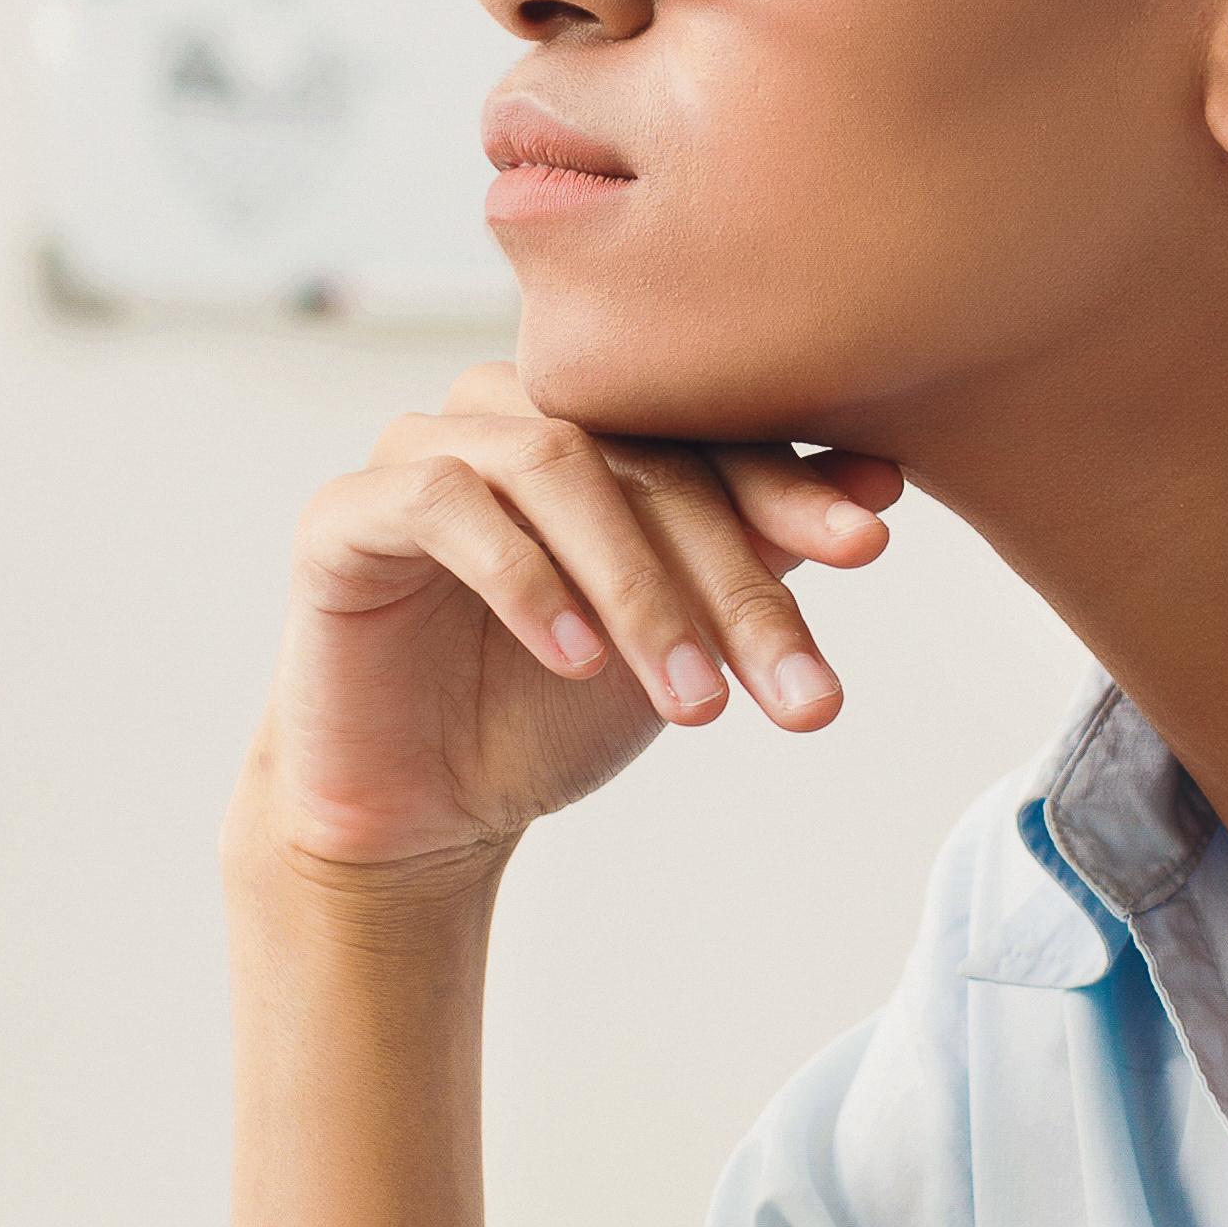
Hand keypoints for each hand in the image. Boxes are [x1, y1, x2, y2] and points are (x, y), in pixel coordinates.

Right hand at [249, 365, 903, 883]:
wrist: (421, 814)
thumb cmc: (549, 711)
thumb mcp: (681, 633)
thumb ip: (759, 550)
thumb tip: (883, 478)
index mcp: (593, 423)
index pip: (705, 431)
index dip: (790, 486)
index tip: (869, 548)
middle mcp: (507, 413)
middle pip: (643, 456)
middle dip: (731, 578)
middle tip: (797, 689)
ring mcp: (419, 449)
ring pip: (553, 466)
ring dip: (637, 587)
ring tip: (693, 700)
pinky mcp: (344, 511)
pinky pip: (443, 505)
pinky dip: (525, 579)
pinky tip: (575, 659)